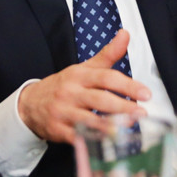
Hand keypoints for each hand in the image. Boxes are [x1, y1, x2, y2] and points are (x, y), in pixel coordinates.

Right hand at [17, 30, 149, 144]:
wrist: (30, 103)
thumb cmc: (64, 86)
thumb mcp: (84, 68)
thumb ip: (108, 54)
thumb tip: (125, 34)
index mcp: (79, 75)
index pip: (106, 78)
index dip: (127, 85)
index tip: (146, 93)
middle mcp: (70, 92)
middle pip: (99, 99)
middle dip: (122, 107)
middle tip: (141, 112)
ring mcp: (63, 112)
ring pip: (89, 120)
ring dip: (110, 125)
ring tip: (128, 127)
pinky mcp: (58, 129)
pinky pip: (77, 137)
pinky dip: (92, 140)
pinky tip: (107, 142)